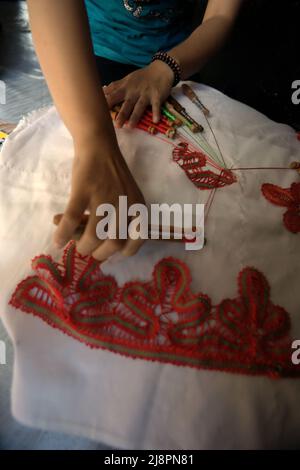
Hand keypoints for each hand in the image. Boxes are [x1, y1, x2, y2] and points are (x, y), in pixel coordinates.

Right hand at [53, 140, 145, 260]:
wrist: (99, 146)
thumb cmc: (112, 175)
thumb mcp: (126, 198)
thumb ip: (119, 219)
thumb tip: (101, 244)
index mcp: (138, 207)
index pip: (137, 240)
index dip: (123, 250)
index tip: (111, 248)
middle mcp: (125, 204)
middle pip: (114, 243)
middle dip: (100, 253)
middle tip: (90, 248)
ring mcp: (104, 197)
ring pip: (93, 235)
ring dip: (83, 246)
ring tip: (76, 244)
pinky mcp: (84, 190)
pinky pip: (72, 219)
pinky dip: (63, 233)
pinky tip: (57, 241)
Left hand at [104, 60, 173, 127]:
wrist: (160, 69)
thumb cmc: (142, 77)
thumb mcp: (127, 79)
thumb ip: (115, 87)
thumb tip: (101, 91)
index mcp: (125, 88)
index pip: (113, 96)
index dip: (106, 103)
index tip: (99, 112)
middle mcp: (134, 91)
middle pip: (126, 104)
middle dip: (121, 114)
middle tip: (116, 125)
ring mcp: (146, 94)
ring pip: (139, 106)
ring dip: (135, 116)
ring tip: (130, 126)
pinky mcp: (157, 96)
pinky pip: (156, 106)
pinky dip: (156, 112)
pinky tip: (155, 121)